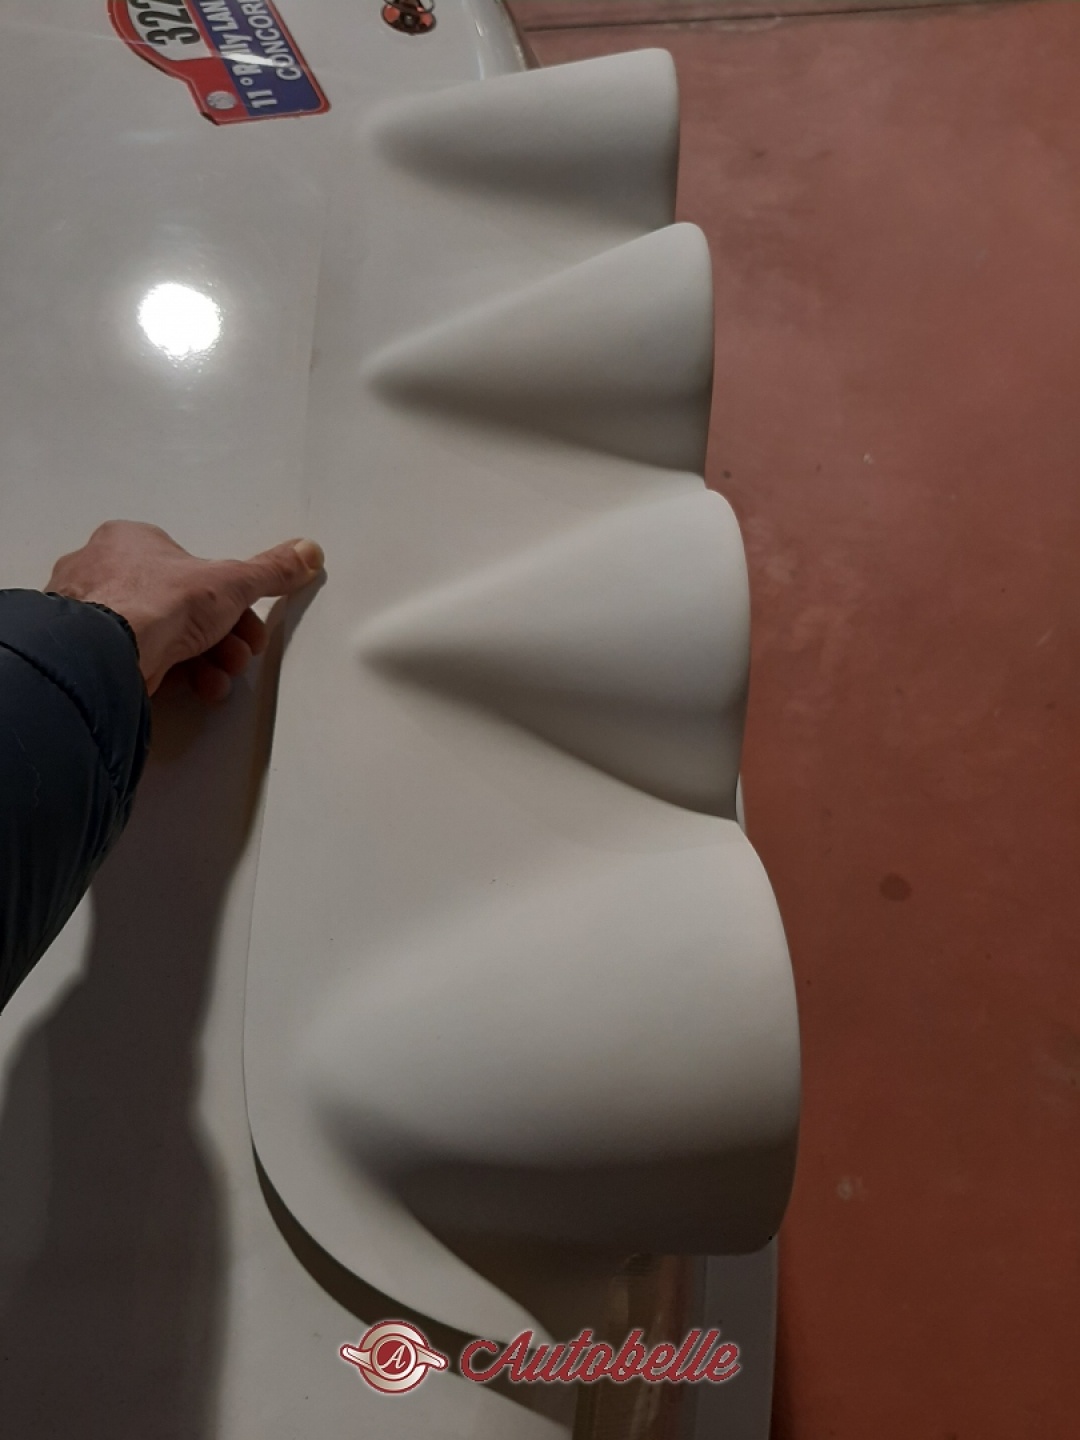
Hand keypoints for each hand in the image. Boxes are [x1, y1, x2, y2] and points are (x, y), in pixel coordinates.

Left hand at [47, 521, 323, 699]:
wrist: (106, 655)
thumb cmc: (156, 603)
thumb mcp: (230, 583)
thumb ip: (269, 571)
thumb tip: (307, 553)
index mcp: (128, 541)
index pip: (187, 569)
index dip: (226, 599)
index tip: (248, 624)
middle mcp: (101, 574)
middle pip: (178, 608)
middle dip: (219, 636)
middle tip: (239, 653)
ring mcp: (89, 619)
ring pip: (160, 638)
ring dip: (202, 661)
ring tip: (220, 677)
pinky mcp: (89, 657)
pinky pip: (139, 663)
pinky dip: (171, 676)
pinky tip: (194, 688)